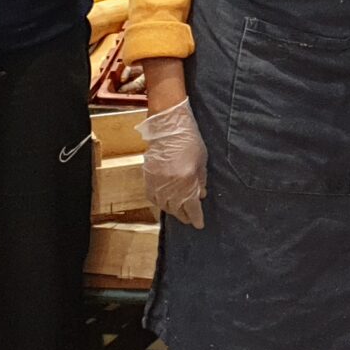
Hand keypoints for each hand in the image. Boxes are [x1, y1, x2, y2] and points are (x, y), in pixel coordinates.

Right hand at [141, 98, 207, 228]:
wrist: (167, 126)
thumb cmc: (189, 140)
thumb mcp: (202, 161)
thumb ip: (201, 180)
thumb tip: (201, 195)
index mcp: (186, 181)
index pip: (191, 207)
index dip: (196, 217)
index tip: (199, 224)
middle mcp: (170, 185)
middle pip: (176, 208)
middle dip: (184, 215)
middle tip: (189, 218)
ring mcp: (157, 181)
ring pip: (163, 205)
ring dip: (171, 210)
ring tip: (178, 211)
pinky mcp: (147, 176)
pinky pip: (152, 196)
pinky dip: (159, 202)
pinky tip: (164, 202)